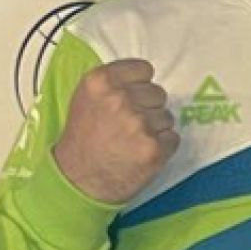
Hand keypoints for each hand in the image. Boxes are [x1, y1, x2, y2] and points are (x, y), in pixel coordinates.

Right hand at [53, 59, 179, 204]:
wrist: (78, 180)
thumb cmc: (83, 139)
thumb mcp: (86, 98)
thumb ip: (113, 83)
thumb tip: (144, 79)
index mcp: (101, 81)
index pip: (144, 69)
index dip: (141, 86)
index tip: (132, 99)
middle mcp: (120, 99)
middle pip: (159, 93)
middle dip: (149, 108)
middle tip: (129, 126)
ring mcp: (139, 124)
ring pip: (167, 117)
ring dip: (155, 129)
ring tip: (132, 142)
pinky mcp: (154, 148)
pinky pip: (173, 138)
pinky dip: (162, 147)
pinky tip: (141, 154)